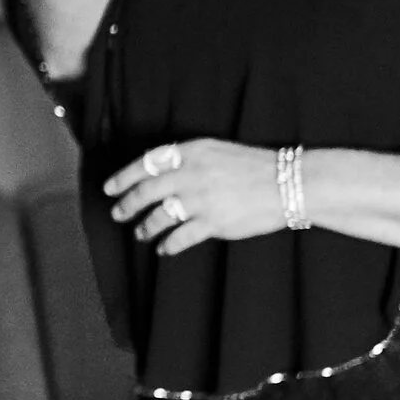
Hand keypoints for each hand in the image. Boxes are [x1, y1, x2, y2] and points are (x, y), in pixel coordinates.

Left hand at [106, 137, 285, 255]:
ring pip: (158, 216)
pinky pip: (179, 237)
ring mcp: (201, 199)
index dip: (123, 176)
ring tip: (141, 232)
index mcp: (192, 151)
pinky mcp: (213, 223)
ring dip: (145, 226)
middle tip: (118, 213)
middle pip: (145, 191)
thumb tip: (159, 174)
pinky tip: (163, 248)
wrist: (289, 182)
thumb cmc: (255, 166)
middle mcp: (191, 173)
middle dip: (126, 204)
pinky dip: (167, 245)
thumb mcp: (218, 150)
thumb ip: (188, 159)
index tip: (109, 188)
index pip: (146, 163)